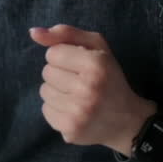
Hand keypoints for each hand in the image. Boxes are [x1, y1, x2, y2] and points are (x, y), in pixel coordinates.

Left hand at [31, 25, 155, 154]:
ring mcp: (78, 112)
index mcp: (96, 64)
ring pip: (44, 91)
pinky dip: (57, 109)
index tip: (80, 66)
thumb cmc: (110, 79)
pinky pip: (45, 110)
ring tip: (78, 97)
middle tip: (80, 83)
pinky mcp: (71, 129)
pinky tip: (74, 111)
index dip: (64, 57)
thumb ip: (66, 34)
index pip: (53, 53)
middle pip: (47, 72)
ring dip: (57, 92)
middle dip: (60, 75)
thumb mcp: (97, 48)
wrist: (128, 121)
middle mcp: (87, 88)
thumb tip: (33, 32)